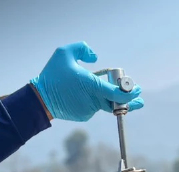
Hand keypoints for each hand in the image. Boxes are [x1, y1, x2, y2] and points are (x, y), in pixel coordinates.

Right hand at [30, 42, 144, 121]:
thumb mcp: (64, 52)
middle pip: (117, 103)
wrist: (40, 99)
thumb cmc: (52, 75)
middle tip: (138, 97)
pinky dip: (94, 101)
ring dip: (107, 97)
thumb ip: (83, 48)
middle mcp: (93, 100)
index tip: (138, 88)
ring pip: (104, 103)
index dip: (131, 93)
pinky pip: (94, 107)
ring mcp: (89, 110)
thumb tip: (96, 58)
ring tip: (104, 89)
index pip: (117, 94)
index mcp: (91, 85)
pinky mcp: (84, 116)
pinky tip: (84, 94)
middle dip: (130, 101)